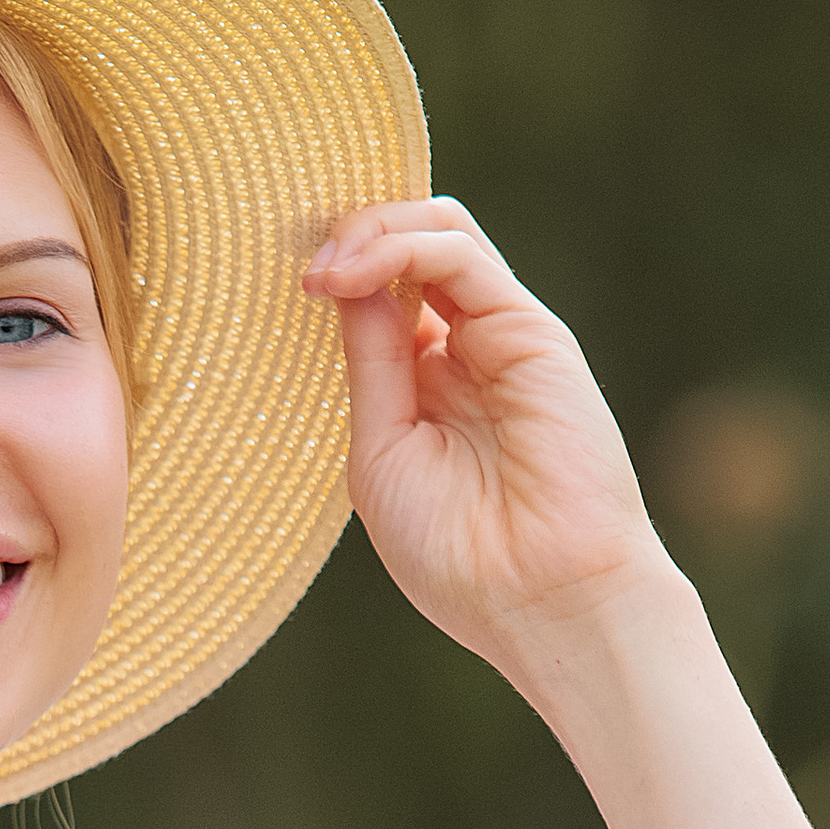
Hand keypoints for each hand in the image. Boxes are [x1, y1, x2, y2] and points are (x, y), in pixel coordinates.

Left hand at [305, 199, 674, 683]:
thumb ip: (369, 365)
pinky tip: (355, 278)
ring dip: (367, 231)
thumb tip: (342, 281)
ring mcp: (500, 334)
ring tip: (324, 272)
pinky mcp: (530, 329)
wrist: (543, 599)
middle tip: (302, 272)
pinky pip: (459, 253)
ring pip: (436, 229)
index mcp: (426, 385)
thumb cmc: (457, 555)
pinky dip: (399, 248)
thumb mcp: (382, 453)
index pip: (379, 292)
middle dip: (345, 238)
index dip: (332, 275)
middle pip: (406, 245)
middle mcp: (465, 350)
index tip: (286, 293)